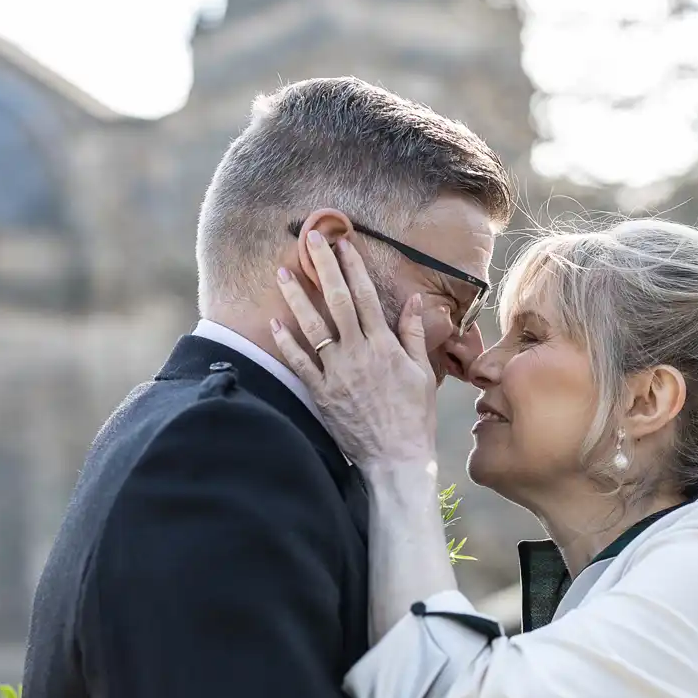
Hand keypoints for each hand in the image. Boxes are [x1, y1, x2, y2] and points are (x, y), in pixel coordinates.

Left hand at [269, 230, 439, 469]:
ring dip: (296, 296)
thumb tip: (413, 300)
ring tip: (282, 271)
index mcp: (385, 345)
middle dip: (324, 266)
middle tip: (311, 240)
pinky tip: (275, 322)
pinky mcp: (321, 393)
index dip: (353, 266)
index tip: (343, 243)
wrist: (396, 458)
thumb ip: (414, 334)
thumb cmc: (414, 417)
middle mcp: (358, 353)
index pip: (366, 296)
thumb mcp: (423, 373)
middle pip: (337, 300)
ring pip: (312, 326)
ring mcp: (337, 372)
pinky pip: (299, 362)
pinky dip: (286, 342)